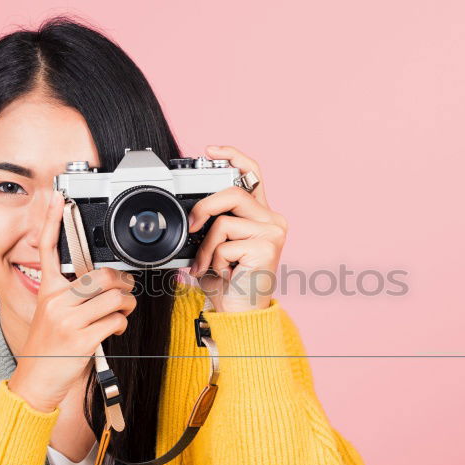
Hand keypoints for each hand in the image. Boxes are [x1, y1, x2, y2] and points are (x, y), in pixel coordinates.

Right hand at [9, 190, 136, 411]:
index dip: (53, 221)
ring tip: (121, 312)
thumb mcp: (51, 314)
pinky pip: (116, 320)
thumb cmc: (47, 347)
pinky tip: (113, 329)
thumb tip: (102, 282)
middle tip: (126, 289)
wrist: (36, 381)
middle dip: (123, 283)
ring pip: (115, 298)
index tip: (59, 199)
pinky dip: (121, 324)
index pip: (49, 249)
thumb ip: (70, 295)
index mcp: (47, 291)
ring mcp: (68, 320)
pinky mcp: (82, 338)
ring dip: (127, 306)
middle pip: (102, 275)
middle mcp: (56, 301)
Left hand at [187, 145, 287, 312]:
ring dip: (207, 246)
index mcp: (261, 215)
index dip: (234, 156)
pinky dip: (214, 260)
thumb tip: (190, 212)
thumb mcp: (216, 246)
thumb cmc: (229, 282)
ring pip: (224, 220)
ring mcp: (273, 233)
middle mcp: (273, 220)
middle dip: (204, 208)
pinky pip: (225, 243)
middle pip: (233, 192)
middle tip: (192, 227)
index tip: (211, 150)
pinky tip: (224, 274)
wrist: (240, 314)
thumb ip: (212, 224)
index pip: (253, 174)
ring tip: (209, 265)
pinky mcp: (267, 248)